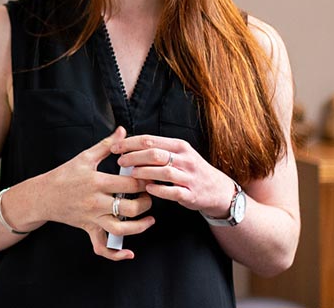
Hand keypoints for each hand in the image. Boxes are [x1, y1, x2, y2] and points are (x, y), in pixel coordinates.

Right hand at [41, 126, 154, 260]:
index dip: (145, 181)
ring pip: (121, 229)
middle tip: (150, 195)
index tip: (152, 176)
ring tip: (149, 219)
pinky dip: (116, 254)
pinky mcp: (89, 229)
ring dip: (140, 227)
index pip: (130, 184)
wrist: (43, 195)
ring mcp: (92, 218)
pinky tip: (129, 252)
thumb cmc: (64, 174)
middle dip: (146, 202)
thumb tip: (122, 131)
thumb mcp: (84, 157)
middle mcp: (96, 202)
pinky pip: (102, 247)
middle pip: (130, 208)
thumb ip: (106, 145)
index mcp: (97, 182)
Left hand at [110, 135, 236, 216]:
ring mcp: (189, 176)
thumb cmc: (191, 170)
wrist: (217, 190)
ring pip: (163, 171)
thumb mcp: (179, 154)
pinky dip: (159, 189)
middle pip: (154, 153)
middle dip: (133, 157)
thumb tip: (129, 145)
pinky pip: (173, 191)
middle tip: (120, 161)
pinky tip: (148, 188)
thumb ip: (158, 149)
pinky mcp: (191, 194)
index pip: (150, 140)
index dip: (130, 143)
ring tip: (131, 174)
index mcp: (179, 146)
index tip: (116, 147)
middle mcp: (185, 159)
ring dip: (144, 172)